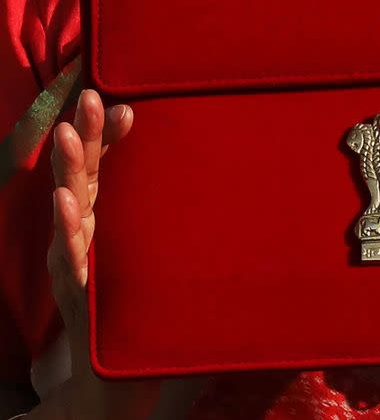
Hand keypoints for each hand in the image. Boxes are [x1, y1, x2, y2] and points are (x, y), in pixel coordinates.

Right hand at [34, 90, 158, 419]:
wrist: (121, 369)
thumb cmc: (143, 302)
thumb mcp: (161, 253)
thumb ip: (176, 222)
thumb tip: (229, 184)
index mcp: (108, 219)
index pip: (107, 169)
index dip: (111, 137)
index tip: (130, 107)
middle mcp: (87, 233)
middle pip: (84, 177)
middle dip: (86, 136)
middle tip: (90, 97)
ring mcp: (78, 260)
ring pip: (69, 208)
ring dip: (69, 170)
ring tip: (70, 136)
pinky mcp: (77, 291)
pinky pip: (68, 255)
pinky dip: (66, 226)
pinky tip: (63, 202)